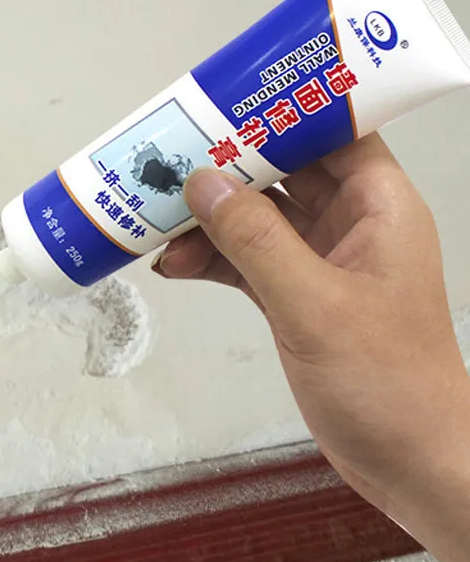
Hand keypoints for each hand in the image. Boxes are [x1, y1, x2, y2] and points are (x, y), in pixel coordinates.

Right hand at [153, 134, 469, 561]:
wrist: (408, 461)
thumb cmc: (384, 379)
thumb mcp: (313, 302)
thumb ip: (254, 239)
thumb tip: (199, 180)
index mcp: (377, 206)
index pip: (332, 132)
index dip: (280, 110)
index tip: (222, 100)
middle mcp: (349, 223)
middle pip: (281, 171)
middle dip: (224, 165)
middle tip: (165, 158)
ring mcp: (320, 261)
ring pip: (255, 218)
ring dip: (207, 220)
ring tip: (153, 223)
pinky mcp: (296, 296)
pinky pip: (245, 261)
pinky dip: (210, 260)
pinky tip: (171, 266)